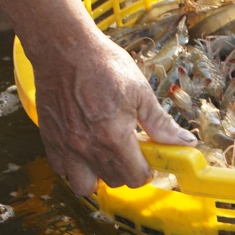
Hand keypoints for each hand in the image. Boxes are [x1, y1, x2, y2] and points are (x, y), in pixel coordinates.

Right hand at [31, 30, 195, 196]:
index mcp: (114, 137)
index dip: (146, 170)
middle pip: (114, 181)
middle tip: (129, 149)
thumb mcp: (140, 91)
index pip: (136, 177)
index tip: (147, 158)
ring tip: (104, 155)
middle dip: (126, 170)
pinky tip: (83, 147)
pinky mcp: (50, 140)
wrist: (64, 49)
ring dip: (98, 176)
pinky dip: (73, 166)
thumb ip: (160, 123)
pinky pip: (61, 169)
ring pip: (84, 185)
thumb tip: (184, 141)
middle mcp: (88, 148)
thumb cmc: (102, 64)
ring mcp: (66, 146)